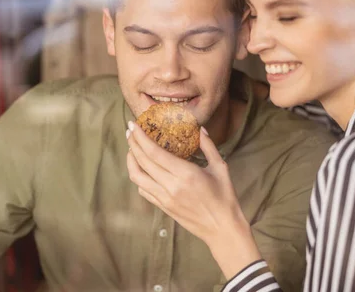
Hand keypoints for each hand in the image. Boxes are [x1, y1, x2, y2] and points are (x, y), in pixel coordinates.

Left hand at [126, 121, 261, 277]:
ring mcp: (165, 198)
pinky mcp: (163, 207)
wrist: (222, 229)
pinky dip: (138, 177)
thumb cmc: (224, 197)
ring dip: (131, 161)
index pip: (154, 152)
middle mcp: (171, 186)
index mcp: (185, 174)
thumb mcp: (220, 167)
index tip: (133, 125)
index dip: (140, 138)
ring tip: (132, 149)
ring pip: (137, 177)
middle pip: (142, 161)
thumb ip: (208, 146)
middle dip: (132, 144)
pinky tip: (142, 169)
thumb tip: (200, 128)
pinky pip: (143, 190)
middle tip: (130, 131)